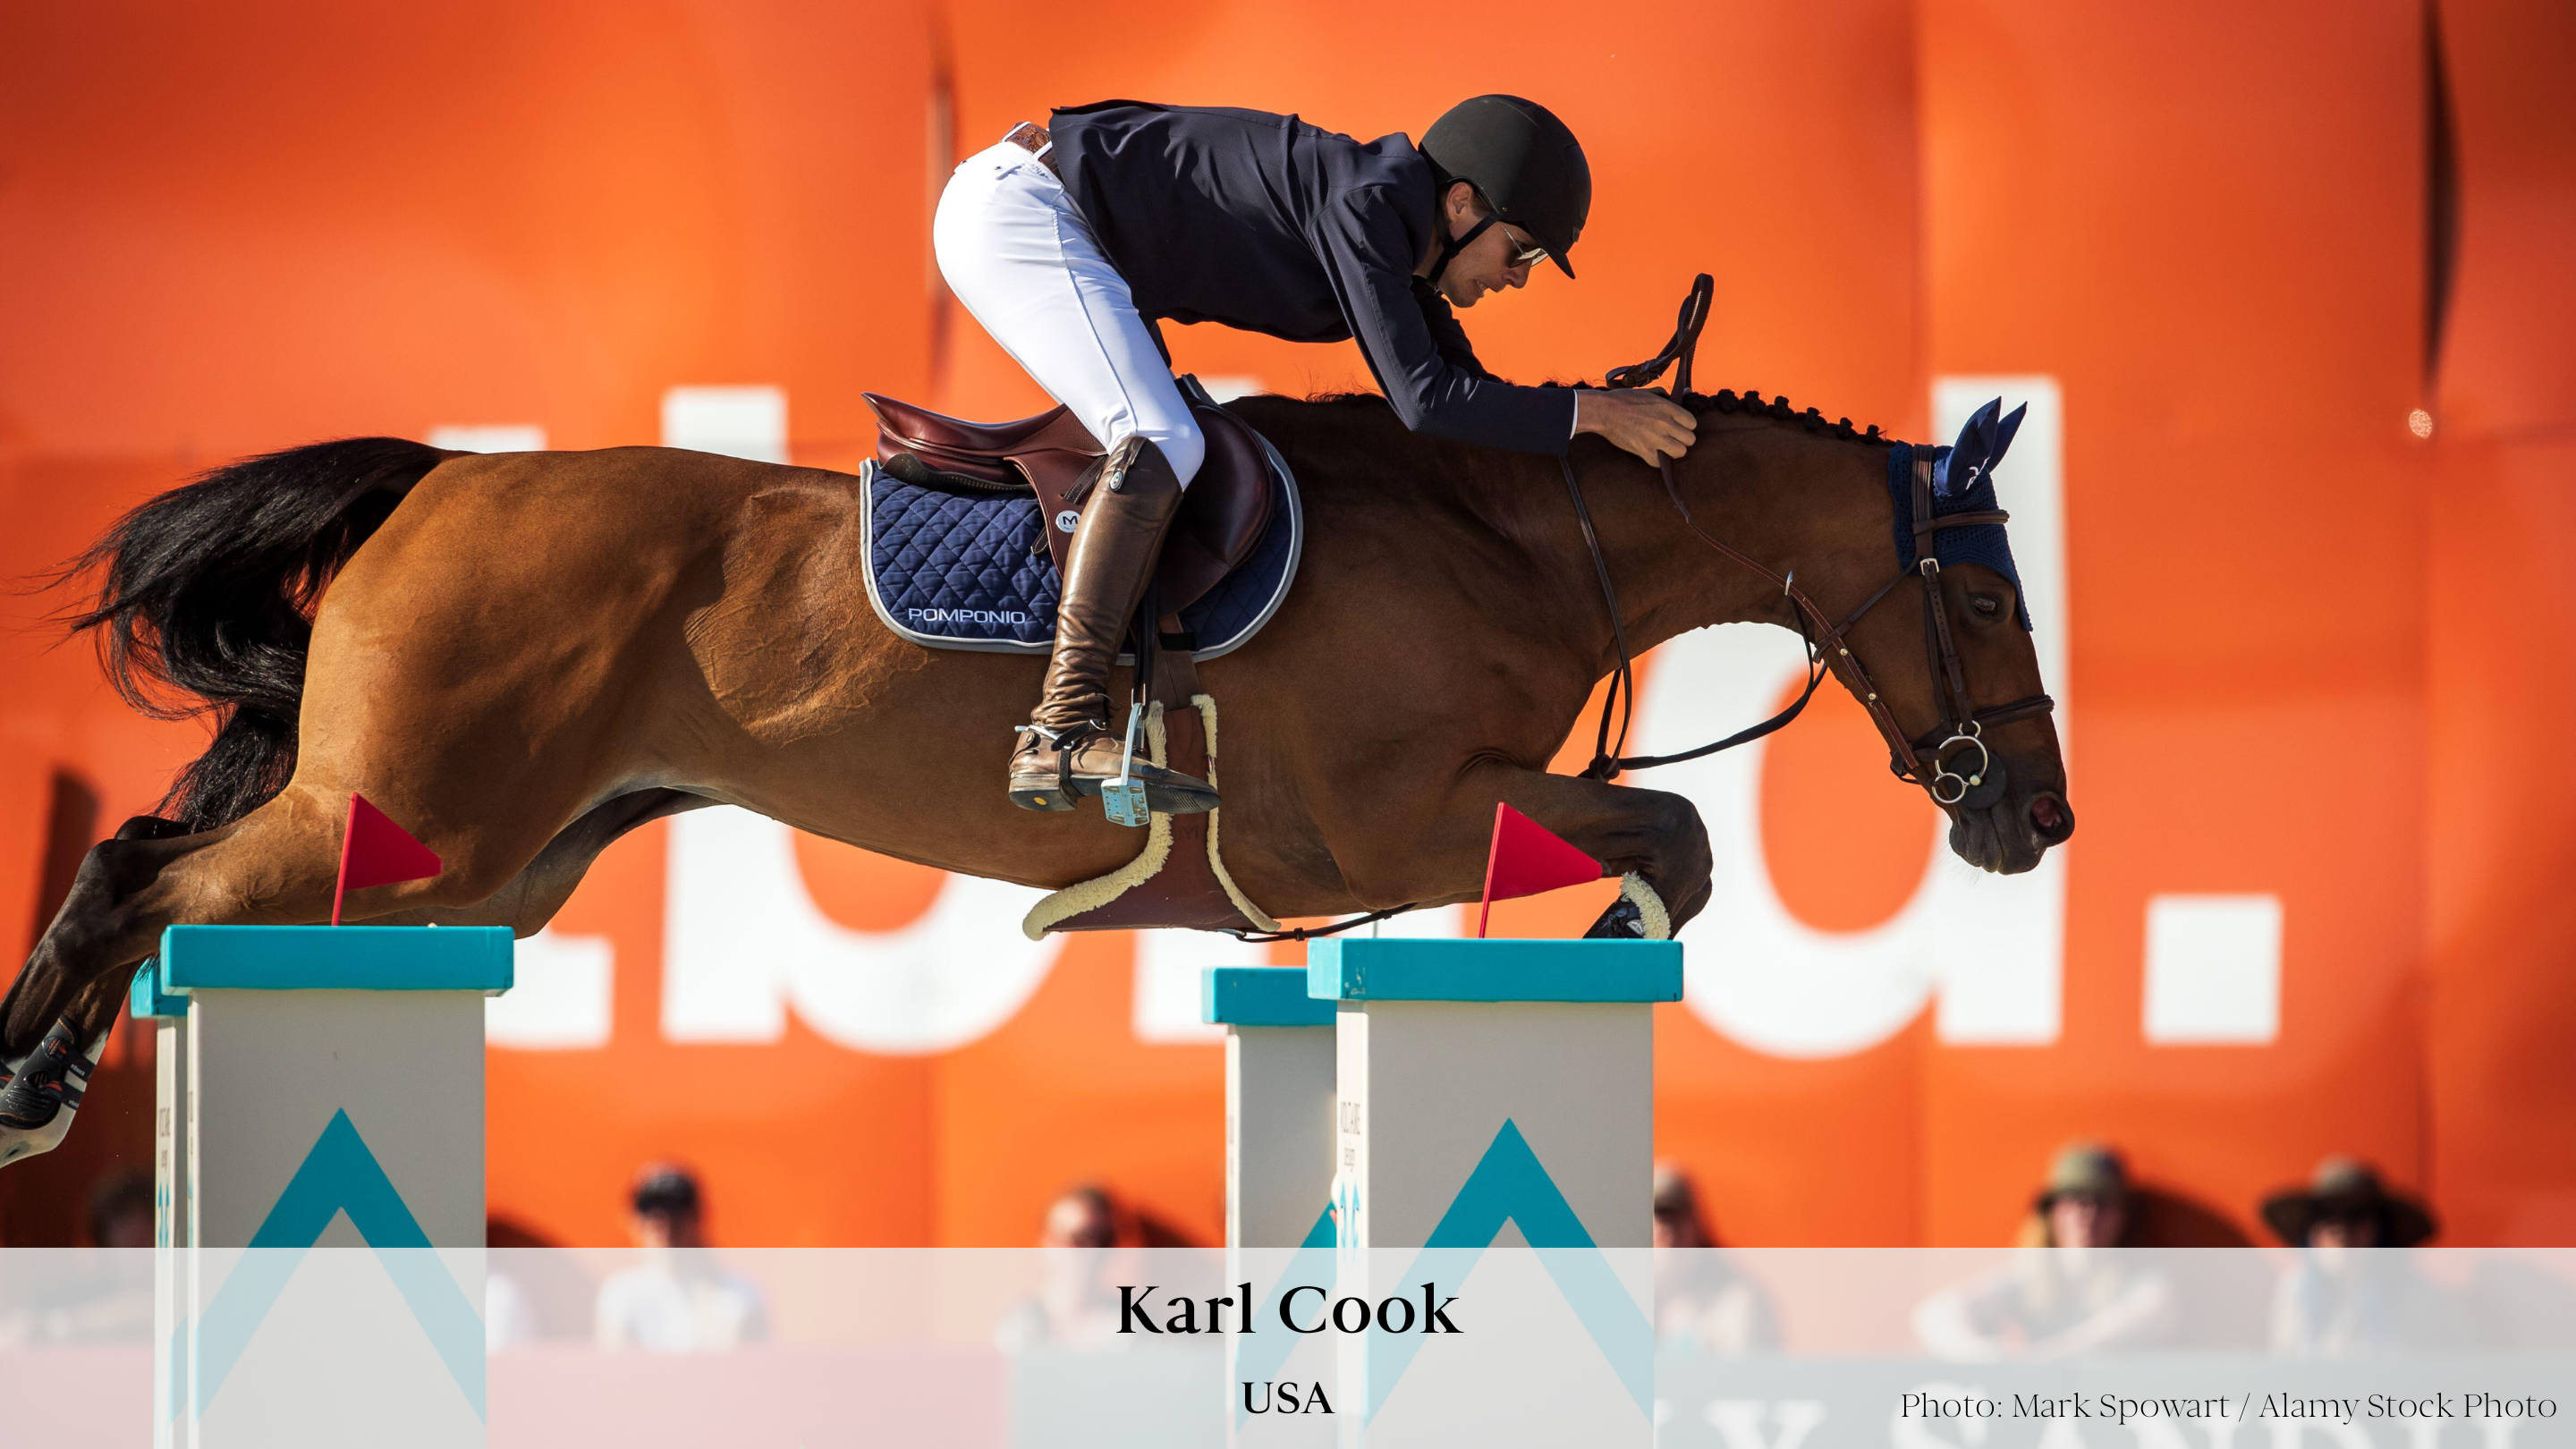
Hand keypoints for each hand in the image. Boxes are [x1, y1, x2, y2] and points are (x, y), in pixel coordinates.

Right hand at [1575, 389, 1697, 466]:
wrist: (1604, 411)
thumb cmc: (1624, 400)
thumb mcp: (1648, 392)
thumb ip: (1666, 395)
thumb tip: (1685, 390)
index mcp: (1667, 407)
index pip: (1692, 423)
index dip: (1686, 427)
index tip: (1678, 428)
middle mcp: (1664, 423)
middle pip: (1690, 439)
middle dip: (1683, 441)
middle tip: (1673, 440)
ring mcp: (1655, 437)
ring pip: (1680, 452)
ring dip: (1673, 452)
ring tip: (1665, 449)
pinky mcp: (1643, 450)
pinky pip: (1659, 462)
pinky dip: (1656, 460)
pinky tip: (1651, 454)